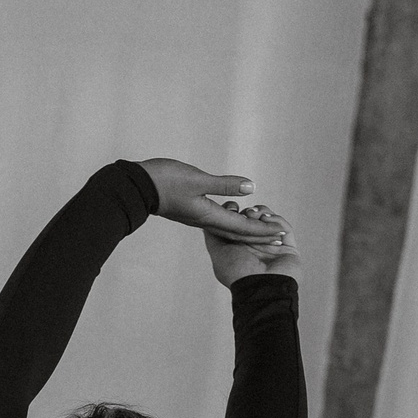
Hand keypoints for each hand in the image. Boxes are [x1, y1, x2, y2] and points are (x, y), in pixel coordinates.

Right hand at [137, 158, 283, 243]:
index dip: (263, 230)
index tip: (280, 232)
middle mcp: (205, 221)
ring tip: (262, 229)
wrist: (137, 188)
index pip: (243, 226)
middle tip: (278, 237)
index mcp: (209, 216)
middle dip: (259, 235)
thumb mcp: (198, 179)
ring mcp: (197, 217)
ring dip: (246, 230)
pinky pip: (218, 222)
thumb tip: (250, 188)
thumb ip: (225, 185)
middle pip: (238, 232)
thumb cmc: (165, 181)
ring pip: (228, 228)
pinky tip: (235, 216)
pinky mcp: (191, 212)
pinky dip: (232, 222)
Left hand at [207, 213, 297, 285]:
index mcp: (239, 249)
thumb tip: (210, 221)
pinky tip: (267, 219)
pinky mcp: (288, 248)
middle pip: (254, 221)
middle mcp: (255, 248)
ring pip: (270, 223)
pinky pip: (285, 229)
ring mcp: (272, 248)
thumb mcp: (218, 253)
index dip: (235, 213)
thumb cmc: (237, 274)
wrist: (260, 287)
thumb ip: (212, 236)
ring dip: (263, 214)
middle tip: (246, 212)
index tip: (232, 207)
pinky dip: (277, 221)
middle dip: (249, 212)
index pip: (238, 225)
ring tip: (256, 214)